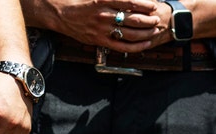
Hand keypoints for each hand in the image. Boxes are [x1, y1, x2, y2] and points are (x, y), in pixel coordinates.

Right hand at [49, 0, 164, 50]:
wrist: (58, 12)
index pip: (131, 2)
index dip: (145, 5)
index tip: (153, 6)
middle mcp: (104, 15)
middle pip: (133, 20)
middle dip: (149, 20)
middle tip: (156, 18)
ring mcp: (102, 30)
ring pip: (130, 34)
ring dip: (146, 33)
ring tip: (154, 29)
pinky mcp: (99, 41)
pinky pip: (122, 47)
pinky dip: (136, 46)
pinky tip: (145, 43)